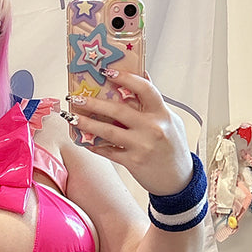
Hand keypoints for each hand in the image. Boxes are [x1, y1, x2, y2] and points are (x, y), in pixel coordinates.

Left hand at [67, 70, 192, 194]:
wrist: (178, 179)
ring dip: (87, 123)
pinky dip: (95, 146)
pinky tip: (85, 141)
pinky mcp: (133, 162)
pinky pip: (109, 151)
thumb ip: (155, 102)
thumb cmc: (173, 147)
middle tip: (76, 98)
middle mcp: (152, 128)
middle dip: (94, 103)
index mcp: (162, 113)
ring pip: (109, 131)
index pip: (144, 89)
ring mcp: (142, 146)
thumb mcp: (170, 121)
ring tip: (72, 118)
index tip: (106, 72)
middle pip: (118, 110)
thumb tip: (142, 74)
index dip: (125, 78)